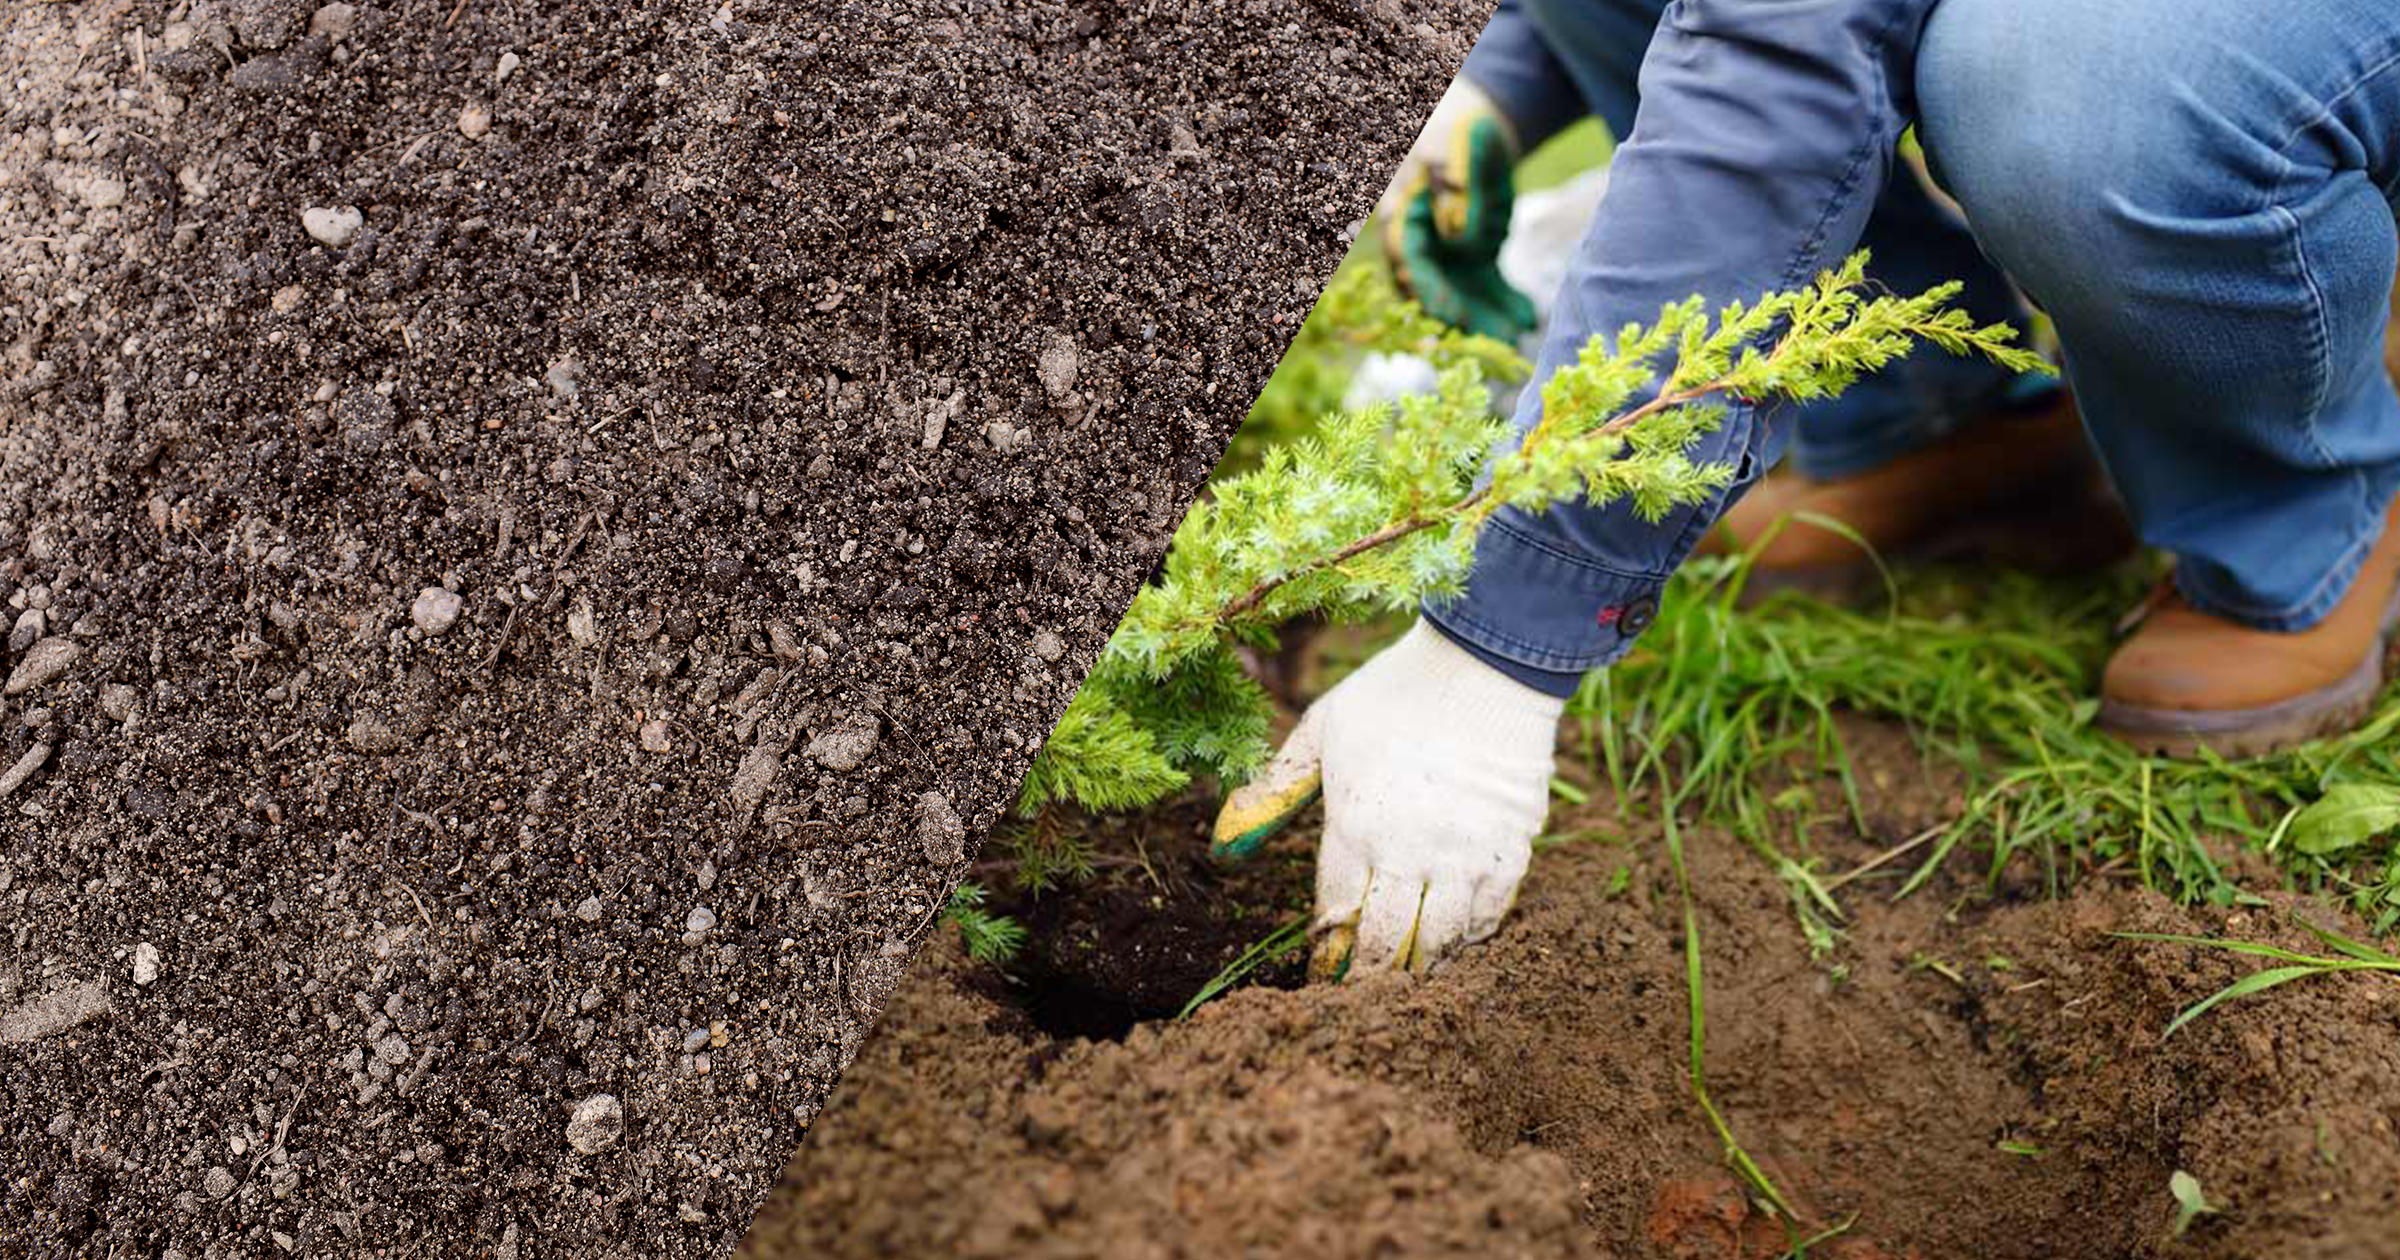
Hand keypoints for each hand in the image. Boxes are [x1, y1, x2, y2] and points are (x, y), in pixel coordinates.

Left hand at [1212, 622, 1563, 977]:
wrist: (1486, 663)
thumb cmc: (1395, 693)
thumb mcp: (1322, 732)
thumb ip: (1274, 792)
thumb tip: (1223, 850)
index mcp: (1354, 825)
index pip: (1334, 916)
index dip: (1326, 954)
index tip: (1321, 975)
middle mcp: (1408, 852)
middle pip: (1385, 945)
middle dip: (1368, 978)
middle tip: (1361, 995)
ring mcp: (1464, 855)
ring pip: (1440, 941)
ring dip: (1420, 966)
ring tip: (1407, 976)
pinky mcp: (1511, 850)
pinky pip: (1490, 916)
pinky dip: (1471, 937)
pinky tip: (1456, 940)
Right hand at [1377, 79, 1538, 342]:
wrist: (1477, 133)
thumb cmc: (1461, 134)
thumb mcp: (1459, 147)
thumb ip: (1457, 181)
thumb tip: (1458, 227)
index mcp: (1403, 215)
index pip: (1409, 261)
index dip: (1428, 291)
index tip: (1453, 316)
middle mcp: (1419, 244)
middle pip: (1434, 291)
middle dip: (1464, 321)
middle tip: (1494, 344)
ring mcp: (1444, 256)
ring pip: (1461, 297)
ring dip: (1486, 321)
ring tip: (1518, 339)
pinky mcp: (1470, 262)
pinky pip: (1485, 289)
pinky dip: (1504, 305)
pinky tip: (1527, 317)